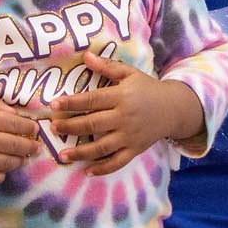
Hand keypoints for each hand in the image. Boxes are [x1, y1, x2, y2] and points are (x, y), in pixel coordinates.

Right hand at [0, 98, 39, 188]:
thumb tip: (18, 114)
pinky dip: (2, 175)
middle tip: (35, 148)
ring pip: (8, 163)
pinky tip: (2, 170)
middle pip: (17, 145)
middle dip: (30, 147)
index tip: (35, 130)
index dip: (30, 128)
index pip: (17, 125)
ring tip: (22, 159)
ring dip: (20, 161)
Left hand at [49, 52, 205, 175]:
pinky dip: (103, 168)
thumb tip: (85, 55)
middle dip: (71, 127)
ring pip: (102, 147)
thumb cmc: (147, 89)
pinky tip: (87, 171)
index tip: (55, 105)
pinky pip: (117, 162)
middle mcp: (124, 118)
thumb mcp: (130, 73)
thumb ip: (107, 66)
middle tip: (53, 128)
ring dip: (81, 152)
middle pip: (93, 124)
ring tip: (62, 155)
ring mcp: (129, 136)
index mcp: (121, 96)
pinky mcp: (135, 150)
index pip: (92, 100)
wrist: (174, 109)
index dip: (73, 102)